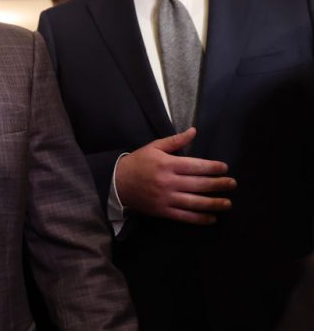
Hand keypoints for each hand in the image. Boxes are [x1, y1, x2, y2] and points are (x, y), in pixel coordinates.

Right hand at [115, 128, 236, 224]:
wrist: (117, 182)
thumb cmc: (138, 162)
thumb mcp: (154, 147)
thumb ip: (175, 141)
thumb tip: (194, 131)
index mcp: (167, 164)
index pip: (195, 166)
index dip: (212, 167)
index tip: (224, 168)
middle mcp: (168, 181)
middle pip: (198, 184)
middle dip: (218, 184)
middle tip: (232, 184)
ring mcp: (165, 198)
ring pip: (194, 202)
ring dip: (213, 203)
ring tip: (227, 203)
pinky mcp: (162, 211)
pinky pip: (184, 216)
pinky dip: (199, 218)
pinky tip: (211, 218)